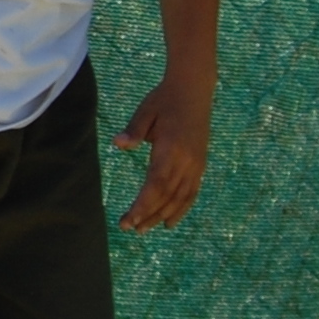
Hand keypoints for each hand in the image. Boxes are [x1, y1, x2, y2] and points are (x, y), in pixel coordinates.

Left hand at [112, 76, 210, 232]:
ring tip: (144, 229)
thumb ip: (134, 130)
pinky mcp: (200, 164)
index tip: (128, 219)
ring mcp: (196, 163)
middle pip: (167, 195)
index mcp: (171, 148)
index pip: (156, 184)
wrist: (194, 89)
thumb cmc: (164, 99)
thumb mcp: (146, 110)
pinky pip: (192, 192)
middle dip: (148, 214)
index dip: (143, 205)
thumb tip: (118, 144)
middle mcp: (187, 160)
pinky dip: (181, 208)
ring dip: (163, 215)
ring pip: (181, 198)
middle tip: (129, 229)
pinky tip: (170, 221)